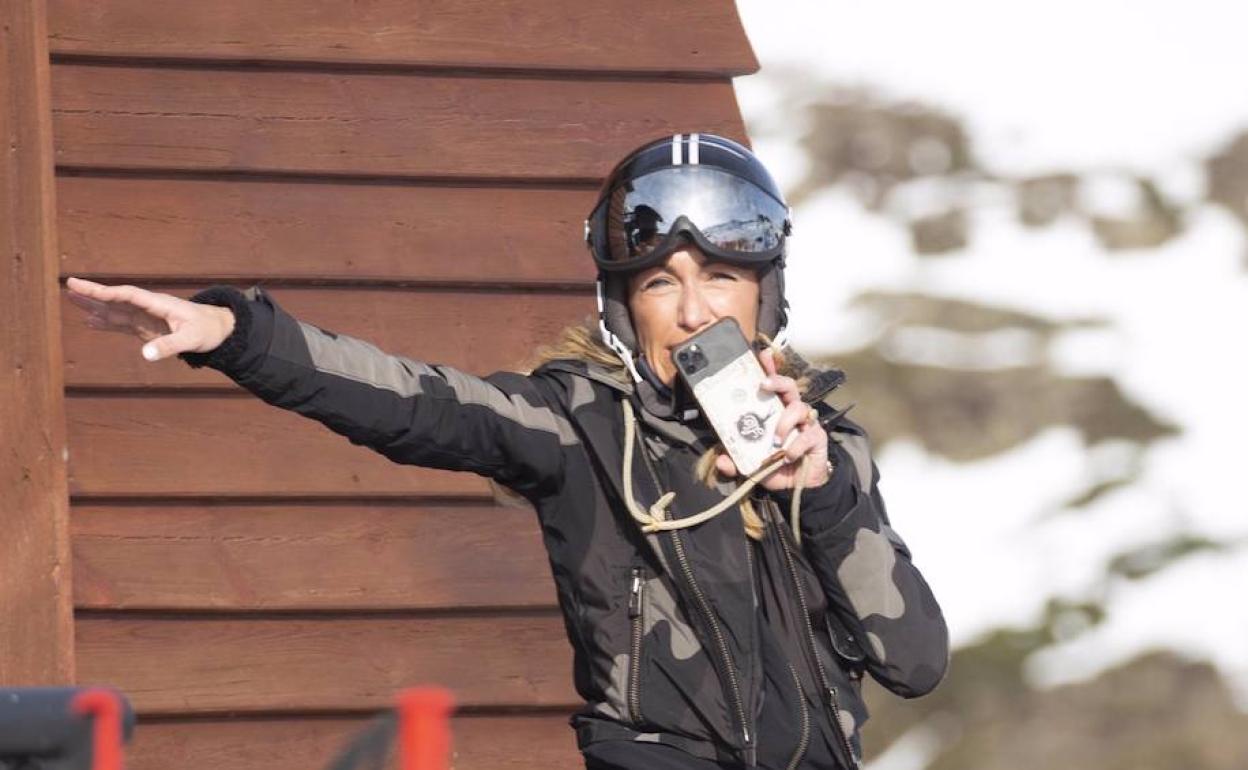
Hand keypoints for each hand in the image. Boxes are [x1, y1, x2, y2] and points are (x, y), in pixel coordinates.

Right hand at [65, 277, 234, 361]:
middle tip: (69, 285)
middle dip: (93, 293)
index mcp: (158, 304)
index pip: (127, 295)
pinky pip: (123, 324)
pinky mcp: (147, 328)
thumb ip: (169, 345)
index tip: (85, 287)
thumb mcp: (192, 339)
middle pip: (117, 299)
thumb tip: (146, 355)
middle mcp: (149, 308)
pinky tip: (90, 322)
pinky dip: (106, 323)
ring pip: (116, 310)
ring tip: (72, 299)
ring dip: (95, 306)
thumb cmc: (208, 330)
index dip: (106, 292)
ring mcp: (146, 318)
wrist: (220, 330)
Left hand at [714, 348, 830, 490]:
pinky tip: (787, 456)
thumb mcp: (751, 464)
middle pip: (790, 386)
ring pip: (799, 408)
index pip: (773, 385)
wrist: (799, 486)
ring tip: (775, 441)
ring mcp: (806, 423)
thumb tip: (721, 461)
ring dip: (784, 423)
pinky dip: (795, 446)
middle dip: (777, 381)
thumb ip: (735, 462)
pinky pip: (808, 435)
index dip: (770, 368)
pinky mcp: (817, 437)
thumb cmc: (776, 466)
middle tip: (763, 385)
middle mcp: (791, 412)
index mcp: (775, 411)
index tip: (763, 355)